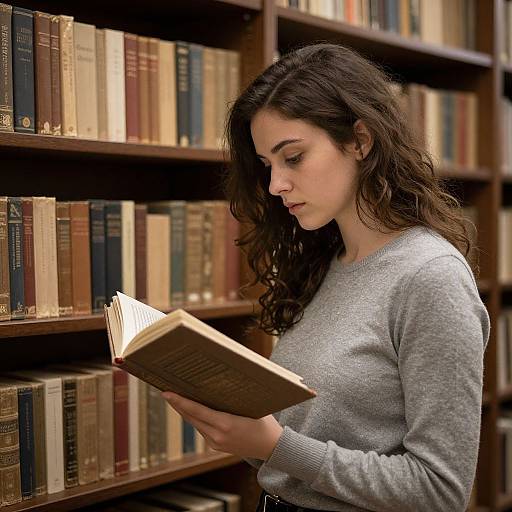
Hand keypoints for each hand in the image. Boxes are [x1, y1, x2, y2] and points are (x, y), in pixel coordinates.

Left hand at [162, 391, 283, 460]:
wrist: (272, 447)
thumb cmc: (265, 423)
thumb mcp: (252, 405)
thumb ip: (234, 396)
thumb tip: (218, 381)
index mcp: (226, 424)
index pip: (196, 410)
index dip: (179, 401)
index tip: (166, 393)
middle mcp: (217, 436)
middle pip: (190, 417)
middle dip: (178, 404)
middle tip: (167, 390)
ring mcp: (216, 442)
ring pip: (195, 423)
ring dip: (186, 411)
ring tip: (177, 396)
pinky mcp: (216, 446)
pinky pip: (201, 428)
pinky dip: (196, 418)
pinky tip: (192, 408)